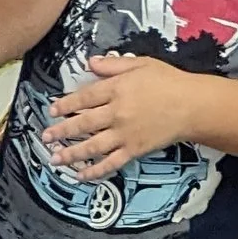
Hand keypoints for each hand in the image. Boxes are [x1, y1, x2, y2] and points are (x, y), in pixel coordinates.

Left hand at [42, 55, 188, 179]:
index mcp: (117, 89)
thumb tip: (90, 63)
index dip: (66, 104)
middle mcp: (117, 112)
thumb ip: (113, 65)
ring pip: (91, 146)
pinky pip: (110, 163)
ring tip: (55, 159)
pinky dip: (94, 171)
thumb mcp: (140, 63)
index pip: (85, 97)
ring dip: (71, 154)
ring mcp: (124, 134)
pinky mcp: (133, 150)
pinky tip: (81, 175)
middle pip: (83, 123)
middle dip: (62, 131)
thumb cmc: (168, 81)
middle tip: (46, 137)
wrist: (191, 104)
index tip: (52, 109)